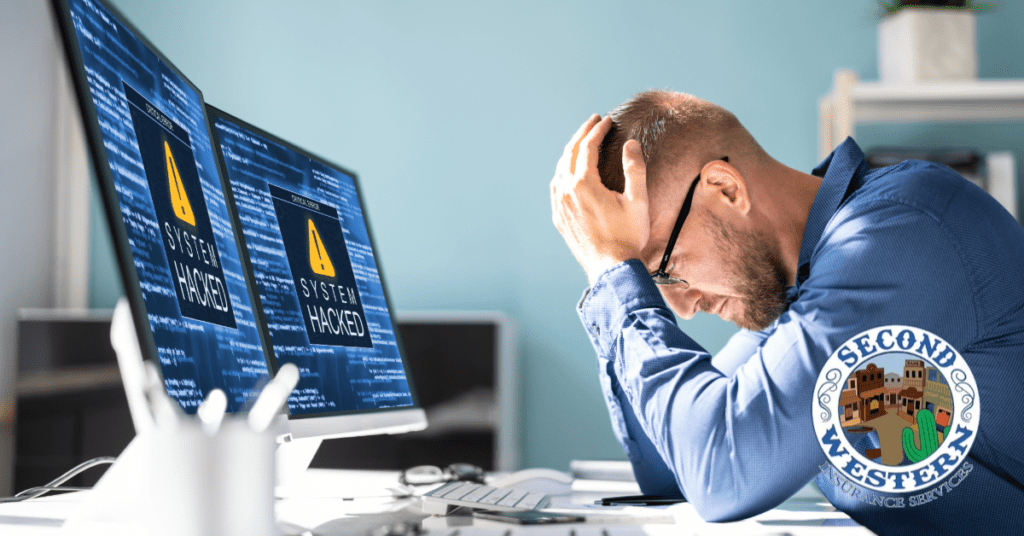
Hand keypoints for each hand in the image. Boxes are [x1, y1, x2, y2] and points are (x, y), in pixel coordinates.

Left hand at [550, 115, 649, 285]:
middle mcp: (566, 192)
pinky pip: (556, 187)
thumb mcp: (638, 201)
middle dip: (582, 134)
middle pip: (570, 153)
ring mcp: (559, 206)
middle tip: (594, 121)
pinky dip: (563, 171)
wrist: (611, 269)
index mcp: (583, 184)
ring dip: (572, 151)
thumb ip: (634, 169)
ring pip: (560, 169)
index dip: (597, 130)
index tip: (607, 120)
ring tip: (583, 142)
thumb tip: (631, 143)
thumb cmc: (627, 237)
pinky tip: (570, 171)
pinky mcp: (559, 218)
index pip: (587, 146)